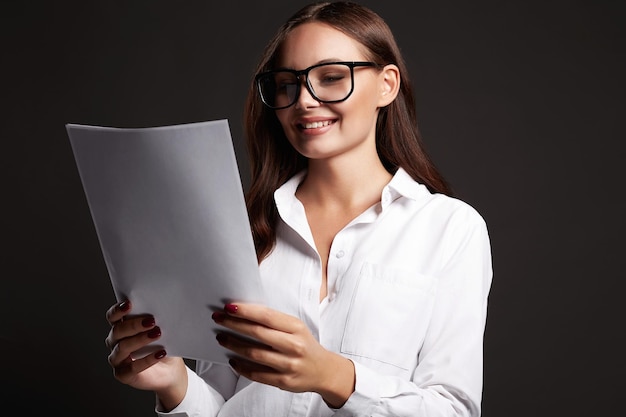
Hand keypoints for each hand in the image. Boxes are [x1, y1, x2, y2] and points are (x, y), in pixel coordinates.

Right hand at [104, 300, 186, 409]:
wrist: (170, 369)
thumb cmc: (163, 345)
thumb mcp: (160, 329)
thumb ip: (155, 319)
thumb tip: (161, 306)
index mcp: (121, 328)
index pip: (113, 317)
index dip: (118, 310)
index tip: (130, 304)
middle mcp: (115, 342)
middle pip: (118, 331)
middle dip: (134, 325)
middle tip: (152, 321)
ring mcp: (118, 359)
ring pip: (123, 348)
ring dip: (140, 340)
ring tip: (157, 334)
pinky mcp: (123, 374)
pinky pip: (132, 368)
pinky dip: (147, 360)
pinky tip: (160, 353)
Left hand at [212, 303, 354, 407]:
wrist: (323, 370)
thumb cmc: (305, 344)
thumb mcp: (296, 328)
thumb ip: (274, 322)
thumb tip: (244, 313)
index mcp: (296, 327)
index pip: (267, 316)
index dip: (246, 311)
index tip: (229, 307)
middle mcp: (294, 345)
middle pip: (258, 333)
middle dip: (234, 324)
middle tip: (218, 319)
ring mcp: (289, 364)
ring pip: (254, 353)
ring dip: (234, 345)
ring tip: (221, 338)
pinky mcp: (284, 381)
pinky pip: (257, 374)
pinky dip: (241, 367)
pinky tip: (232, 360)